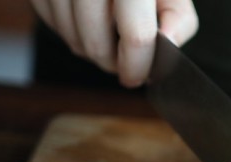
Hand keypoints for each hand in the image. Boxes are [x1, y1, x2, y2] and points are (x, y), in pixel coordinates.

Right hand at [30, 0, 197, 86]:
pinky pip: (52, 25)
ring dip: (92, 49)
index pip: (136, 35)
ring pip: (72, 40)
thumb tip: (169, 46)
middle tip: (124, 58)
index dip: (138, 66)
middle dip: (113, 62)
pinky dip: (71, 31)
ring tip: (108, 34)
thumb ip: (178, 18)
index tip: (139, 76)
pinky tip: (86, 17)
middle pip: (97, 44)